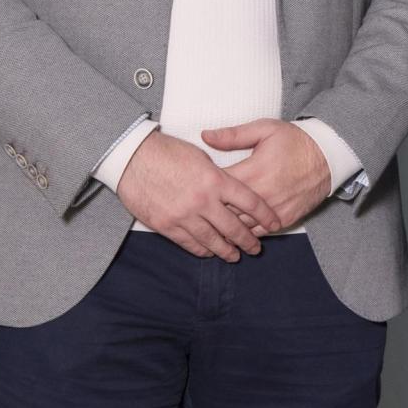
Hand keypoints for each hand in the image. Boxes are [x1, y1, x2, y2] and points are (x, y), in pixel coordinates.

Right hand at [116, 131, 282, 260]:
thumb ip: (219, 175)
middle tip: (256, 248)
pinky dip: (202, 250)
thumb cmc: (167, 151)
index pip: (250, 202)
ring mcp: (184, 216)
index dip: (265, 215)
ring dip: (226, 250)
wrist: (132, 158)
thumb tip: (230, 189)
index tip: (275, 222)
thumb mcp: (201, 156)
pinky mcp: (167, 226)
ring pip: (212, 241)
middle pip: (234, 227)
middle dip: (248, 240)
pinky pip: (189, 244)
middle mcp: (204, 201)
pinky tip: (209, 252)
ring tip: (235, 256)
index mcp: (216, 180)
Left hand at [205, 119, 332, 232]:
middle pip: (225, 211)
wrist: (329, 157)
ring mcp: (274, 210)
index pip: (217, 187)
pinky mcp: (284, 219)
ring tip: (209, 225)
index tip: (195, 186)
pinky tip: (233, 232)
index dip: (203, 188)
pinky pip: (259, 232)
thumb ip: (233, 135)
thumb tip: (205, 136)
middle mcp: (262, 195)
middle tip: (197, 208)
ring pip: (240, 226)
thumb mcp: (265, 129)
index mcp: (252, 171)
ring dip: (225, 226)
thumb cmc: (295, 141)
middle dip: (210, 210)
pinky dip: (245, 233)